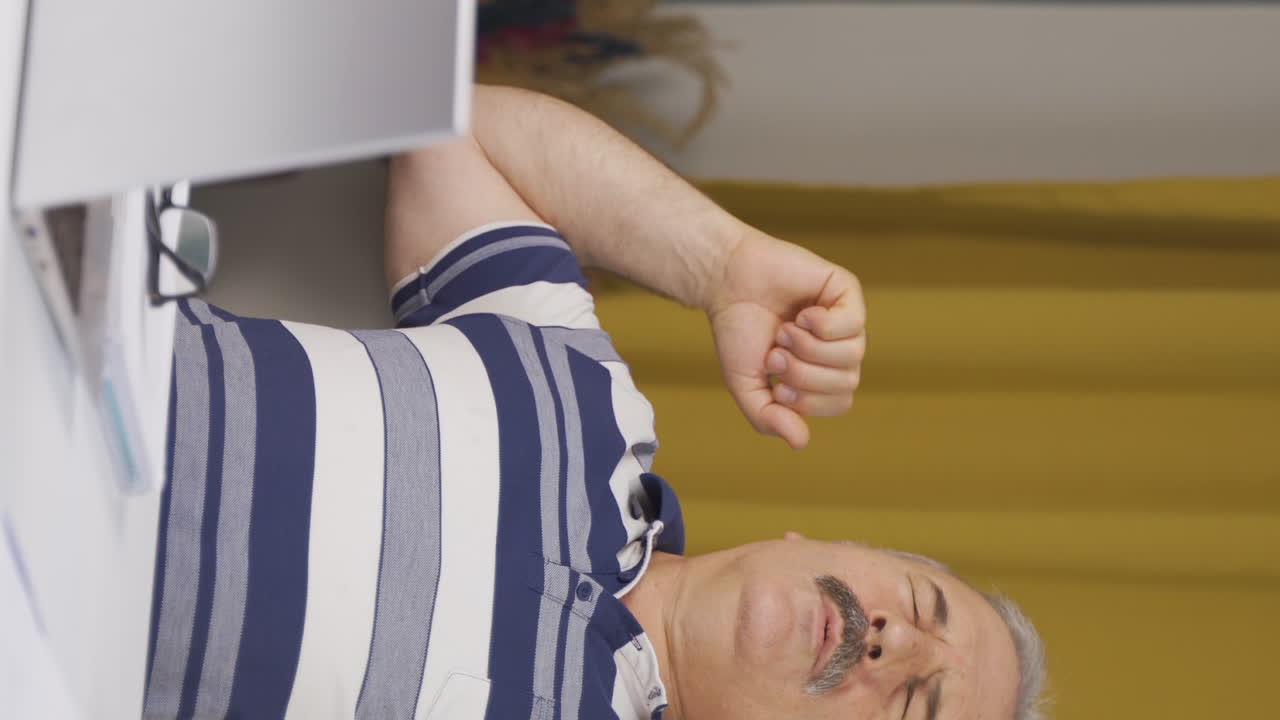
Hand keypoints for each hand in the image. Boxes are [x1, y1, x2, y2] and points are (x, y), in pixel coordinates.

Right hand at [705, 230, 865, 448]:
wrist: (726, 282)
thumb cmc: (738, 330)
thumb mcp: (746, 385)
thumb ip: (768, 418)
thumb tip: (801, 443)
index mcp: (822, 373)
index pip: (839, 403)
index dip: (806, 399)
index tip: (775, 382)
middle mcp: (839, 349)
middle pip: (846, 383)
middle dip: (802, 373)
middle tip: (776, 352)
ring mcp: (846, 321)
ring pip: (852, 356)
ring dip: (808, 348)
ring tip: (784, 331)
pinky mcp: (845, 291)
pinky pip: (852, 324)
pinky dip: (820, 325)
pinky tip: (800, 314)